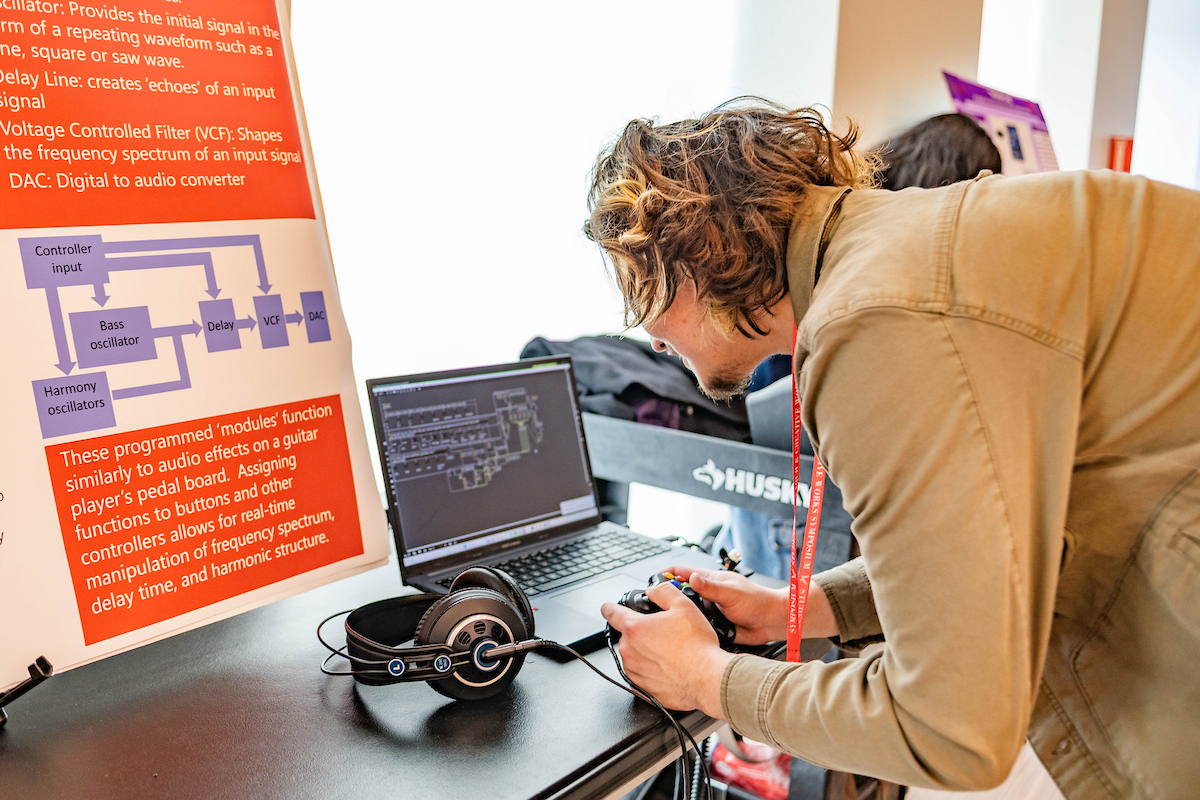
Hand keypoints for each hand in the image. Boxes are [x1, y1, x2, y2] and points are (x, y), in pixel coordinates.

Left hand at [600, 581, 733, 715]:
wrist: (708, 679)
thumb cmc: (697, 647)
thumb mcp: (683, 606)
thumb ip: (663, 592)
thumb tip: (654, 590)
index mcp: (634, 628)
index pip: (611, 613)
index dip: (609, 607)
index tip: (607, 607)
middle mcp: (629, 651)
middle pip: (627, 635)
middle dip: (641, 631)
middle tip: (663, 632)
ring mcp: (635, 672)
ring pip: (634, 655)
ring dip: (646, 651)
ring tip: (671, 651)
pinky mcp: (644, 688)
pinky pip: (642, 674)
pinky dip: (651, 669)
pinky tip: (669, 666)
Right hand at [668, 566, 838, 642]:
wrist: (773, 623)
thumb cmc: (758, 602)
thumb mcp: (732, 592)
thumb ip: (711, 587)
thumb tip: (692, 578)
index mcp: (709, 581)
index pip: (681, 573)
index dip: (666, 575)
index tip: (653, 581)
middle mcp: (707, 596)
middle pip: (680, 595)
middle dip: (669, 600)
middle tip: (656, 608)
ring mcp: (709, 612)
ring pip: (687, 614)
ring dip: (681, 618)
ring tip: (669, 624)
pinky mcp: (712, 628)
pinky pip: (697, 629)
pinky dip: (692, 632)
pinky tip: (687, 636)